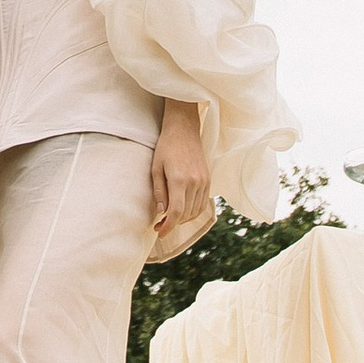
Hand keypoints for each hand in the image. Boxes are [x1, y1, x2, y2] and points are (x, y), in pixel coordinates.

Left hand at [150, 102, 211, 240]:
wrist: (184, 130)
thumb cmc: (166, 147)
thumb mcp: (155, 168)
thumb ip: (159, 191)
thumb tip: (160, 212)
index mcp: (179, 180)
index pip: (176, 212)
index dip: (168, 226)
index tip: (159, 232)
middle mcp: (195, 183)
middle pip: (186, 215)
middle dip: (173, 224)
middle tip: (160, 225)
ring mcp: (204, 182)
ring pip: (195, 211)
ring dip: (183, 220)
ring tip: (170, 219)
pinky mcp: (208, 180)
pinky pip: (203, 203)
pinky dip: (193, 212)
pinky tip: (183, 211)